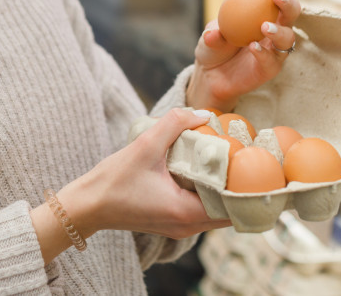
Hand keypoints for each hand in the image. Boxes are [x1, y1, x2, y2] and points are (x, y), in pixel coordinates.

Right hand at [58, 109, 230, 240]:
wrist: (86, 205)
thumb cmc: (113, 181)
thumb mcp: (145, 146)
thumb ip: (175, 124)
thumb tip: (203, 113)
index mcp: (186, 213)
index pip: (232, 206)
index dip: (247, 186)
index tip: (254, 163)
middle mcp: (187, 227)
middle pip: (228, 209)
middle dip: (237, 184)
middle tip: (244, 156)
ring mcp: (179, 227)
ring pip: (215, 210)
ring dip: (221, 188)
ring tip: (227, 160)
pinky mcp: (171, 221)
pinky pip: (200, 209)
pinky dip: (207, 192)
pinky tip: (203, 170)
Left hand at [187, 0, 300, 112]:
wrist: (211, 76)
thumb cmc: (213, 47)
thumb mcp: (209, 38)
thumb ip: (213, 34)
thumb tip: (214, 33)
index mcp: (263, 12)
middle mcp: (275, 28)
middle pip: (292, 12)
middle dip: (289, 2)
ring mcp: (275, 49)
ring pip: (288, 38)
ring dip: (279, 30)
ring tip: (264, 27)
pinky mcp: (271, 69)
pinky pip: (272, 61)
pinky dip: (264, 53)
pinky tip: (253, 47)